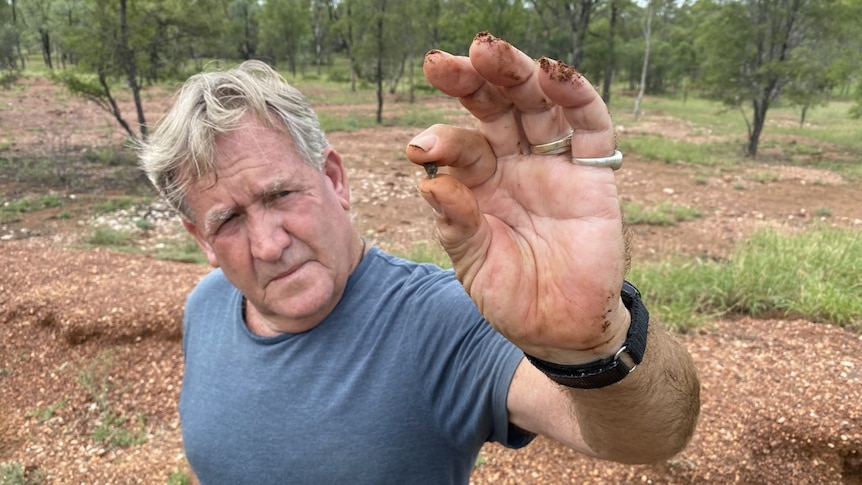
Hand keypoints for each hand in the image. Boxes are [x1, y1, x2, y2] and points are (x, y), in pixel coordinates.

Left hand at [406, 33, 627, 363]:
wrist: (562, 330)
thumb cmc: (512, 296)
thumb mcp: (474, 265)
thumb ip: (457, 225)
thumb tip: (429, 183)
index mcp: (481, 183)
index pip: (460, 145)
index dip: (442, 141)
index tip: (420, 147)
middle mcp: (515, 164)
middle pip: (495, 107)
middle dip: (470, 81)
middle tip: (440, 62)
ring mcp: (555, 165)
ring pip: (538, 104)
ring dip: (515, 73)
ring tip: (488, 51)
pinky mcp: (594, 175)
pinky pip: (591, 127)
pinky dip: (577, 97)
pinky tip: (554, 73)